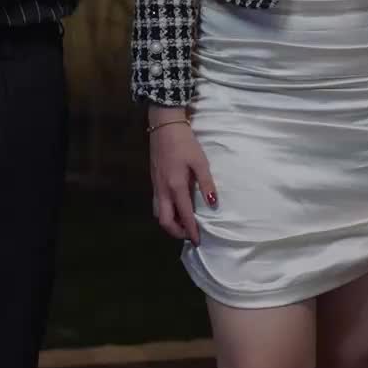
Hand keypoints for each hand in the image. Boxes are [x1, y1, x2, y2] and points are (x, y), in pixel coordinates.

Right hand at [149, 119, 216, 241]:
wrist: (164, 126)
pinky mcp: (154, 180)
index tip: (198, 241)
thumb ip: (206, 184)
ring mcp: (156, 186)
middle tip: (190, 234)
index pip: (183, 215)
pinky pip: (157, 204)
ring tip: (184, 223)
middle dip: (177, 232)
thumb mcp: (200, 161)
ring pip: (159, 214)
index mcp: (175, 186)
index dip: (191, 230)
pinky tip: (176, 207)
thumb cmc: (185, 143)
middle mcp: (163, 190)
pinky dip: (166, 212)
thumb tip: (212, 204)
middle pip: (164, 221)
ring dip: (170, 223)